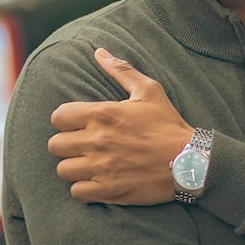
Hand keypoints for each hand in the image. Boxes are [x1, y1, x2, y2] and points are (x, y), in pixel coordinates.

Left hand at [48, 48, 196, 204]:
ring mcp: (101, 168)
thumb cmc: (168, 124)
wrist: (190, 162)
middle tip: (81, 146)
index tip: (77, 125)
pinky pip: (77, 193)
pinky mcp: (109, 190)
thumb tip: (99, 52)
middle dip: (66, 144)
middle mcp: (97, 141)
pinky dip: (83, 189)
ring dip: (73, 167)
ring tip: (87, 165)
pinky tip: (95, 182)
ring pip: (63, 170)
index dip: (65, 120)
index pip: (58, 117)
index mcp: (102, 114)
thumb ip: (121, 70)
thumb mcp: (148, 91)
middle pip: (55, 145)